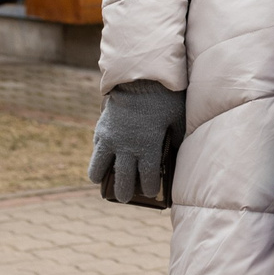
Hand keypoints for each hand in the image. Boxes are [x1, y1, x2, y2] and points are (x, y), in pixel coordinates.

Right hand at [87, 80, 184, 203]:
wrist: (140, 77)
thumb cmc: (165, 98)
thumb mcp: (177, 119)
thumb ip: (175, 139)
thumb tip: (173, 152)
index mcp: (148, 147)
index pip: (149, 178)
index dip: (150, 189)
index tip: (152, 193)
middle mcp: (127, 147)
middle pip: (124, 180)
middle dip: (125, 193)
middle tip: (126, 198)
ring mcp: (111, 139)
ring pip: (99, 169)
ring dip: (101, 178)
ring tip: (103, 182)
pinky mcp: (101, 129)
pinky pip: (96, 149)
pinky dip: (97, 157)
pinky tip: (102, 159)